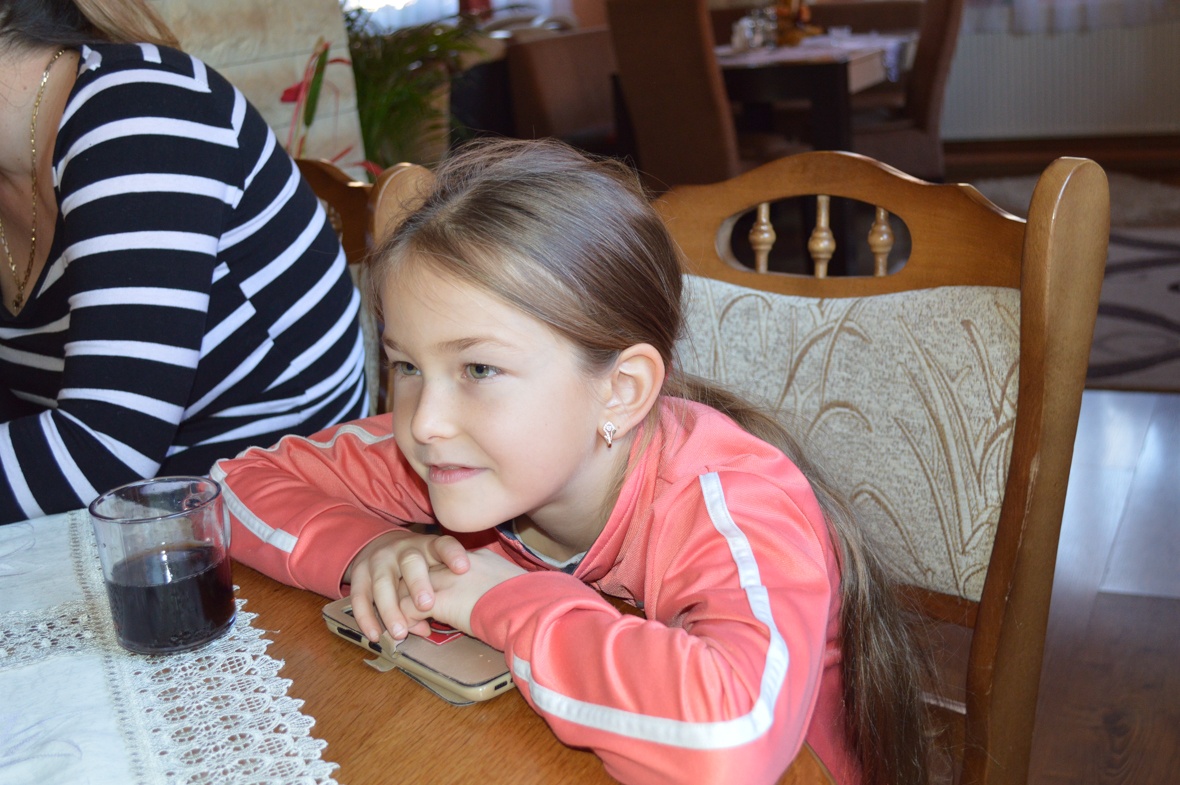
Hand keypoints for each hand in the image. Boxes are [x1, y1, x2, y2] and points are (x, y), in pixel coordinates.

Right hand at [346, 529, 469, 641]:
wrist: (379, 546)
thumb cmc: (416, 566)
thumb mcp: (430, 568)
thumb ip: (435, 593)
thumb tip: (427, 629)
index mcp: (428, 546)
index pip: (443, 545)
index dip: (453, 555)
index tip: (463, 568)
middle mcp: (403, 550)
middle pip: (411, 563)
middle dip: (418, 584)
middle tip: (426, 605)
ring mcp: (379, 560)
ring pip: (383, 583)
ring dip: (391, 609)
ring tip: (400, 633)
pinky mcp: (360, 574)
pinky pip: (360, 597)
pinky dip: (366, 618)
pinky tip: (375, 635)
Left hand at [397, 549, 525, 636]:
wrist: (526, 605)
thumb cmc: (526, 600)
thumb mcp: (509, 584)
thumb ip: (495, 586)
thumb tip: (497, 601)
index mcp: (472, 558)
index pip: (440, 562)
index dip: (431, 582)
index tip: (431, 597)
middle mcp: (453, 563)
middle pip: (417, 571)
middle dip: (409, 591)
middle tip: (408, 609)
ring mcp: (444, 579)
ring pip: (406, 588)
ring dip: (401, 608)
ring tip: (405, 624)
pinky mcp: (437, 600)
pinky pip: (407, 609)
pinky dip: (406, 622)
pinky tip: (412, 633)